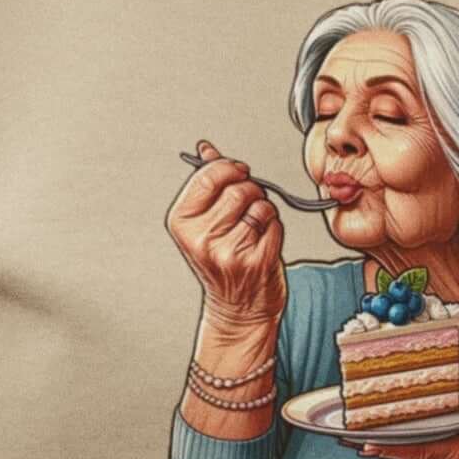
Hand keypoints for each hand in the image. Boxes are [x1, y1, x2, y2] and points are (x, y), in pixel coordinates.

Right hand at [165, 138, 285, 330]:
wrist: (237, 308)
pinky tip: (262, 244)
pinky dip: (274, 229)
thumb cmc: (222, 261)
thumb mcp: (204, 222)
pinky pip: (276, 224)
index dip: (230, 168)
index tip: (238, 172)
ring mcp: (229, 253)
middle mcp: (202, 239)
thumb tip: (206, 150)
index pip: (209, 176)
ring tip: (253, 229)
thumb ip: (206, 183)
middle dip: (251, 191)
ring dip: (264, 211)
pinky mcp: (257, 262)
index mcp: (182, 223)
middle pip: (240, 188)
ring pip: (261, 205)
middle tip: (246, 208)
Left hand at [353, 390, 458, 458]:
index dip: (391, 447)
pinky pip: (404, 457)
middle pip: (400, 454)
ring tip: (349, 430)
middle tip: (345, 431)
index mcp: (456, 454)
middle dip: (374, 443)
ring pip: (399, 457)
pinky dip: (388, 446)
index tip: (368, 442)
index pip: (417, 451)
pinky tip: (370, 433)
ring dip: (377, 444)